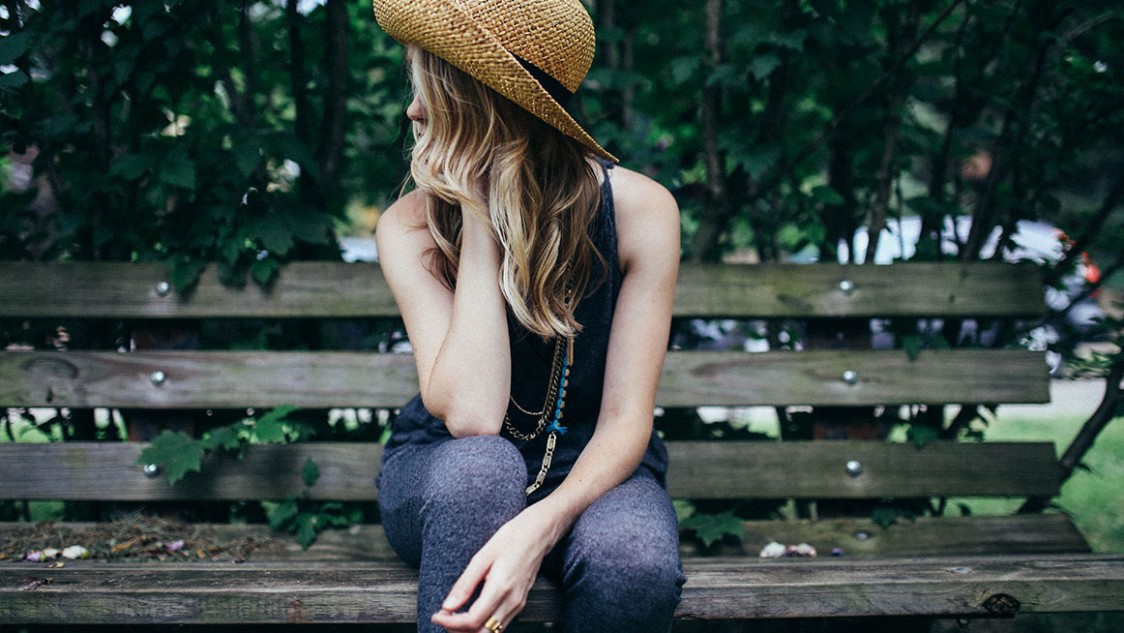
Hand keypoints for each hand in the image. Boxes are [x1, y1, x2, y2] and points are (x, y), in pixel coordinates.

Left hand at [431, 505, 558, 631]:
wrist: (539, 533)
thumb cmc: (512, 538)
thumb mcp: (483, 556)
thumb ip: (465, 583)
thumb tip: (448, 605)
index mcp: (500, 588)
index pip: (473, 621)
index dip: (451, 623)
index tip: (437, 614)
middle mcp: (511, 601)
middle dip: (459, 631)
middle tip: (444, 617)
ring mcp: (518, 604)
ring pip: (491, 632)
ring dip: (470, 630)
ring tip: (454, 616)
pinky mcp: (519, 603)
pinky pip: (499, 624)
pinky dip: (481, 625)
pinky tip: (470, 613)